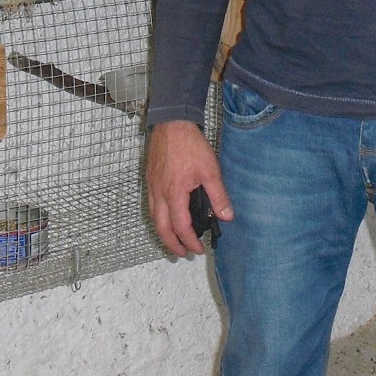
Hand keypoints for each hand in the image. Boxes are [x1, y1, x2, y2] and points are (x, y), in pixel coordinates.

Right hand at [145, 120, 233, 256]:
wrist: (172, 123)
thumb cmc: (189, 144)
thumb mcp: (210, 170)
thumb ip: (218, 195)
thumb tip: (226, 216)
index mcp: (174, 194)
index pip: (181, 227)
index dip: (190, 242)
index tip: (198, 249)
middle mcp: (159, 193)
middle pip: (162, 228)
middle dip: (172, 244)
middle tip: (182, 253)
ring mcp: (152, 186)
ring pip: (153, 218)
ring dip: (163, 233)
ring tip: (174, 241)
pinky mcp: (149, 179)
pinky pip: (150, 205)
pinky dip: (158, 218)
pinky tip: (166, 217)